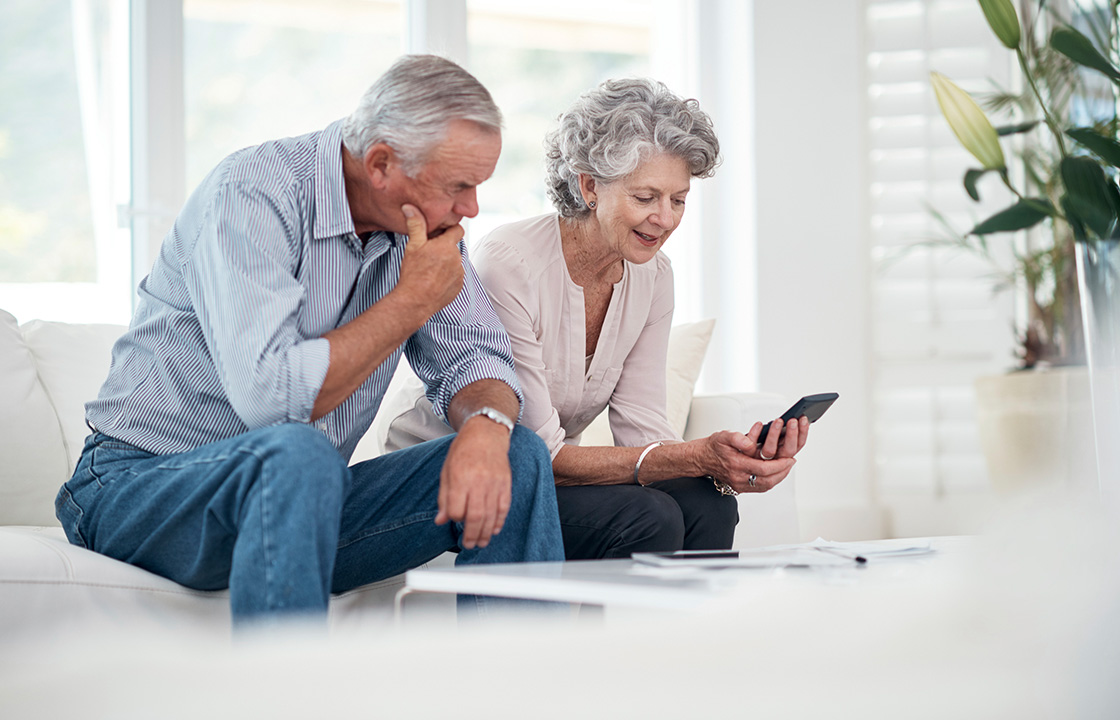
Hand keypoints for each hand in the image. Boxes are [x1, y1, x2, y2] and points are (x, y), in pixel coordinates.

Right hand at [395, 204, 464, 317]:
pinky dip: (446, 277)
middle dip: (443, 248)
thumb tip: (410, 207)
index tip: (439, 232)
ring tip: (429, 269)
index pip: (457, 229)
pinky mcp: (458, 287)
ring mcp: (459, 274)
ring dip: (445, 263)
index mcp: (448, 246)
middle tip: (427, 253)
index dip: (448, 229)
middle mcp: (457, 259)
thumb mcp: (413, 245)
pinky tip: (433, 280)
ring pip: (454, 263)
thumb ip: (415, 224)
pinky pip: (454, 277)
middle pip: (453, 247)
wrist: (416, 301)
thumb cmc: (413, 273)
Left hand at [434, 416, 511, 548]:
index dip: (455, 519)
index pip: (457, 509)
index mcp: (460, 478)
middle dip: (472, 535)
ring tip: (481, 542)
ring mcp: (494, 484)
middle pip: (476, 517)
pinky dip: (499, 521)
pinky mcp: (505, 484)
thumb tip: (441, 520)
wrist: (486, 434)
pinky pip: (504, 508)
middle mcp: (478, 482)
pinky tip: (494, 529)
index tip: (454, 521)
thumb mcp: (446, 472)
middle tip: (469, 544)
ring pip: (491, 516)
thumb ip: (444, 498)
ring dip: (486, 533)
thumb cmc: (464, 451)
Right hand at [701, 430, 796, 493]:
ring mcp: (739, 485)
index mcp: (736, 465)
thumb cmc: (714, 447)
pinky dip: (771, 480)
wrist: (701, 459)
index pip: (764, 469)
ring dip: (778, 477)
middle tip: (791, 462)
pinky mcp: (740, 487)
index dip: (779, 464)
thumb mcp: (724, 436)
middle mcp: (738, 478)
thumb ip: (738, 438)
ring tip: (786, 467)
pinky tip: (776, 472)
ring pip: (765, 486)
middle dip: (782, 472)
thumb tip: (750, 443)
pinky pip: (760, 488)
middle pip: (767, 480)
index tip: (789, 458)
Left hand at [749, 415, 809, 462]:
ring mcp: (762, 458)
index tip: (804, 419)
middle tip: (793, 421)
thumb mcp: (770, 431)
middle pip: (788, 450)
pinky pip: (751, 447)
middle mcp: (775, 457)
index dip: (803, 432)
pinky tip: (758, 424)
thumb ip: (782, 426)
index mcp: (784, 450)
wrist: (732, 453)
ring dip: (774, 435)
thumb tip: (794, 419)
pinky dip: (755, 434)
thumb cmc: (752, 439)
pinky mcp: (747, 457)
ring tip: (778, 420)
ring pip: (770, 451)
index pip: (798, 444)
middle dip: (792, 435)